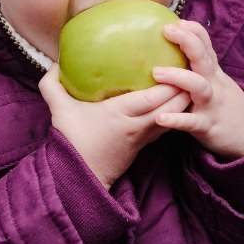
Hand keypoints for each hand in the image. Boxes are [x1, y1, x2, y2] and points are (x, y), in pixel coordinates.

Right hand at [39, 66, 190, 189]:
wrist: (81, 178)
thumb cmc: (72, 142)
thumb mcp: (59, 111)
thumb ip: (52, 85)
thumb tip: (53, 64)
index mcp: (119, 114)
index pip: (151, 99)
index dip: (167, 85)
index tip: (175, 66)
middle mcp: (136, 126)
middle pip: (169, 108)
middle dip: (183, 90)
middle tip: (191, 69)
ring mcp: (142, 137)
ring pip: (171, 118)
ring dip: (182, 103)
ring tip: (190, 83)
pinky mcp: (144, 145)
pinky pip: (165, 128)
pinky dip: (175, 114)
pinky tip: (178, 102)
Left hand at [151, 20, 243, 159]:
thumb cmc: (223, 105)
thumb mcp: (216, 81)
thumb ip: (200, 65)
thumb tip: (178, 42)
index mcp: (214, 72)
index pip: (206, 45)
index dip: (194, 31)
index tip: (178, 21)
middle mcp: (214, 84)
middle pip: (204, 58)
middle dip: (187, 42)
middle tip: (167, 31)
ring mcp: (211, 104)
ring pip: (199, 87)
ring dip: (179, 77)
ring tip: (156, 72)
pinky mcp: (207, 126)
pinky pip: (191, 122)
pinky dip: (176, 120)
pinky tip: (160, 117)